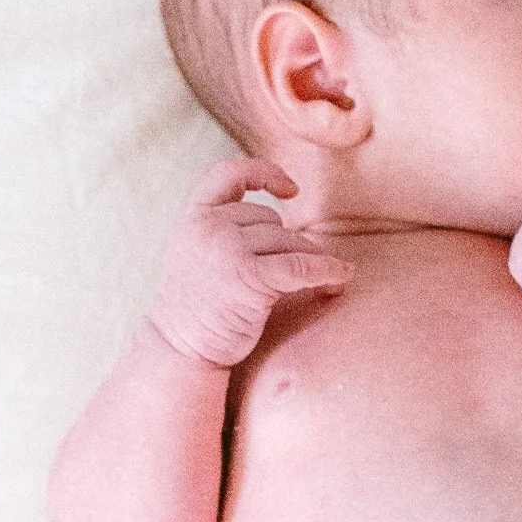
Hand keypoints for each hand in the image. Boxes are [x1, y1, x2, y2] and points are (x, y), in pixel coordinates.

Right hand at [147, 159, 353, 366]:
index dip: (263, 174)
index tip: (291, 190)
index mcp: (194, 216)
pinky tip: (341, 278)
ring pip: (291, 243)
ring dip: (310, 262)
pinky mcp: (249, 276)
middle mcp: (209, 226)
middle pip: (273, 221)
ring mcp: (227, 248)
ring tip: (321, 282)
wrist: (180, 347)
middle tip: (296, 275)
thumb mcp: (197, 254)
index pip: (228, 175)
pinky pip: (302, 266)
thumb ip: (224, 230)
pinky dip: (328, 271)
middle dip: (290, 246)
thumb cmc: (197, 307)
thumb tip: (283, 221)